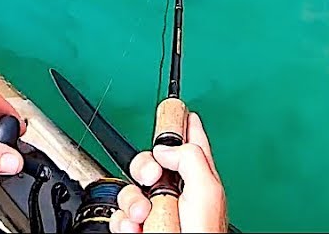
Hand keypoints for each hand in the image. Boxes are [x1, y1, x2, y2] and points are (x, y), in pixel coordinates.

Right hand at [110, 112, 226, 232]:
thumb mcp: (207, 191)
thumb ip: (190, 159)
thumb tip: (164, 149)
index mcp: (199, 179)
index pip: (191, 141)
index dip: (182, 123)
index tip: (173, 107)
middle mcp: (178, 192)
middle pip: (151, 161)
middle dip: (143, 167)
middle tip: (151, 177)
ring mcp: (158, 209)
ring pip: (131, 189)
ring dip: (132, 202)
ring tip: (144, 215)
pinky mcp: (141, 226)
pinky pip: (121, 214)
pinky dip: (124, 222)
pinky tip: (137, 228)